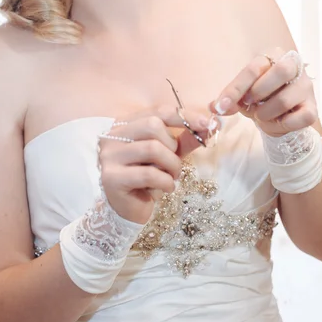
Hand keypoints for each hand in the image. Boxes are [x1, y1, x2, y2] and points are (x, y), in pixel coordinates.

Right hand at [98, 107, 217, 223]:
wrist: (129, 210)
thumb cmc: (149, 178)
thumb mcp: (170, 154)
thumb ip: (186, 138)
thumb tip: (212, 125)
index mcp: (125, 124)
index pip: (157, 111)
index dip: (184, 116)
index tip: (208, 123)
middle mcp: (111, 136)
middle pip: (153, 125)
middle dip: (172, 146)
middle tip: (174, 164)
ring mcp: (109, 156)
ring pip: (152, 148)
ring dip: (171, 166)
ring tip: (171, 177)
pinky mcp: (111, 178)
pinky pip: (149, 174)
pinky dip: (165, 182)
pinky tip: (165, 188)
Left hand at [210, 49, 317, 137]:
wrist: (280, 117)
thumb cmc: (260, 98)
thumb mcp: (242, 95)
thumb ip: (228, 100)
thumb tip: (213, 108)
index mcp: (273, 56)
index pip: (253, 68)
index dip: (235, 89)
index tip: (221, 106)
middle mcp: (294, 66)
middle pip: (281, 71)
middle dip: (258, 92)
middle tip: (249, 104)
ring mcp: (306, 87)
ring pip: (284, 100)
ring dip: (265, 114)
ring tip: (261, 115)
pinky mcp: (313, 108)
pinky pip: (298, 118)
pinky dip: (281, 125)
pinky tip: (277, 121)